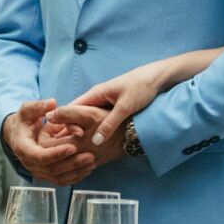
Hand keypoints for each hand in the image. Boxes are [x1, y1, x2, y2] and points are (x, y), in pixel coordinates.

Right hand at [2, 100, 97, 186]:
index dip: (56, 153)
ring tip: (92, 161)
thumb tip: (52, 104)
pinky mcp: (46, 174)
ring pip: (58, 177)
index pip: (40, 156)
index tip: (73, 146)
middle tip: (90, 155)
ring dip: (76, 171)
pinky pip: (61, 180)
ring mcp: (38, 171)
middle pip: (52, 169)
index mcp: (23, 148)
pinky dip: (75, 177)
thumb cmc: (24, 121)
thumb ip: (39, 106)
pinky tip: (87, 169)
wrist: (17, 134)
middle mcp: (30, 163)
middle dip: (72, 163)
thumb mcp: (27, 110)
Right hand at [49, 60, 173, 146]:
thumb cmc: (141, 87)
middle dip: (71, 129)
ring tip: (79, 146)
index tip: (71, 138)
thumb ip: (110, 124)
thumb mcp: (125, 107)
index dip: (65, 123)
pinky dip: (93, 128)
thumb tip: (95, 141)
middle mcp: (96, 96)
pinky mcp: (112, 106)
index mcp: (95, 93)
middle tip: (70, 147)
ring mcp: (103, 101)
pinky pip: (97, 118)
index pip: (71, 108)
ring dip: (82, 129)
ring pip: (86, 117)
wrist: (157, 77)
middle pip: (76, 114)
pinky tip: (94, 140)